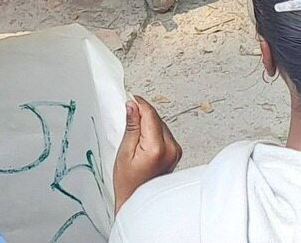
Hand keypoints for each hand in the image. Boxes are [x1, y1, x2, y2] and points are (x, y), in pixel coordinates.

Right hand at [112, 95, 181, 210]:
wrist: (137, 202)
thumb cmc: (128, 184)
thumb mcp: (124, 152)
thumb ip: (131, 126)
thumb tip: (132, 105)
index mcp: (157, 148)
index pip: (150, 114)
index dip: (139, 104)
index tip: (130, 99)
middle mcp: (171, 148)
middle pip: (156, 118)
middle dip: (142, 115)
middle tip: (128, 119)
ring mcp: (176, 151)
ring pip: (160, 124)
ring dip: (148, 123)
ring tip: (135, 139)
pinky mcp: (176, 153)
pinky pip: (164, 133)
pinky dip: (153, 132)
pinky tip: (143, 143)